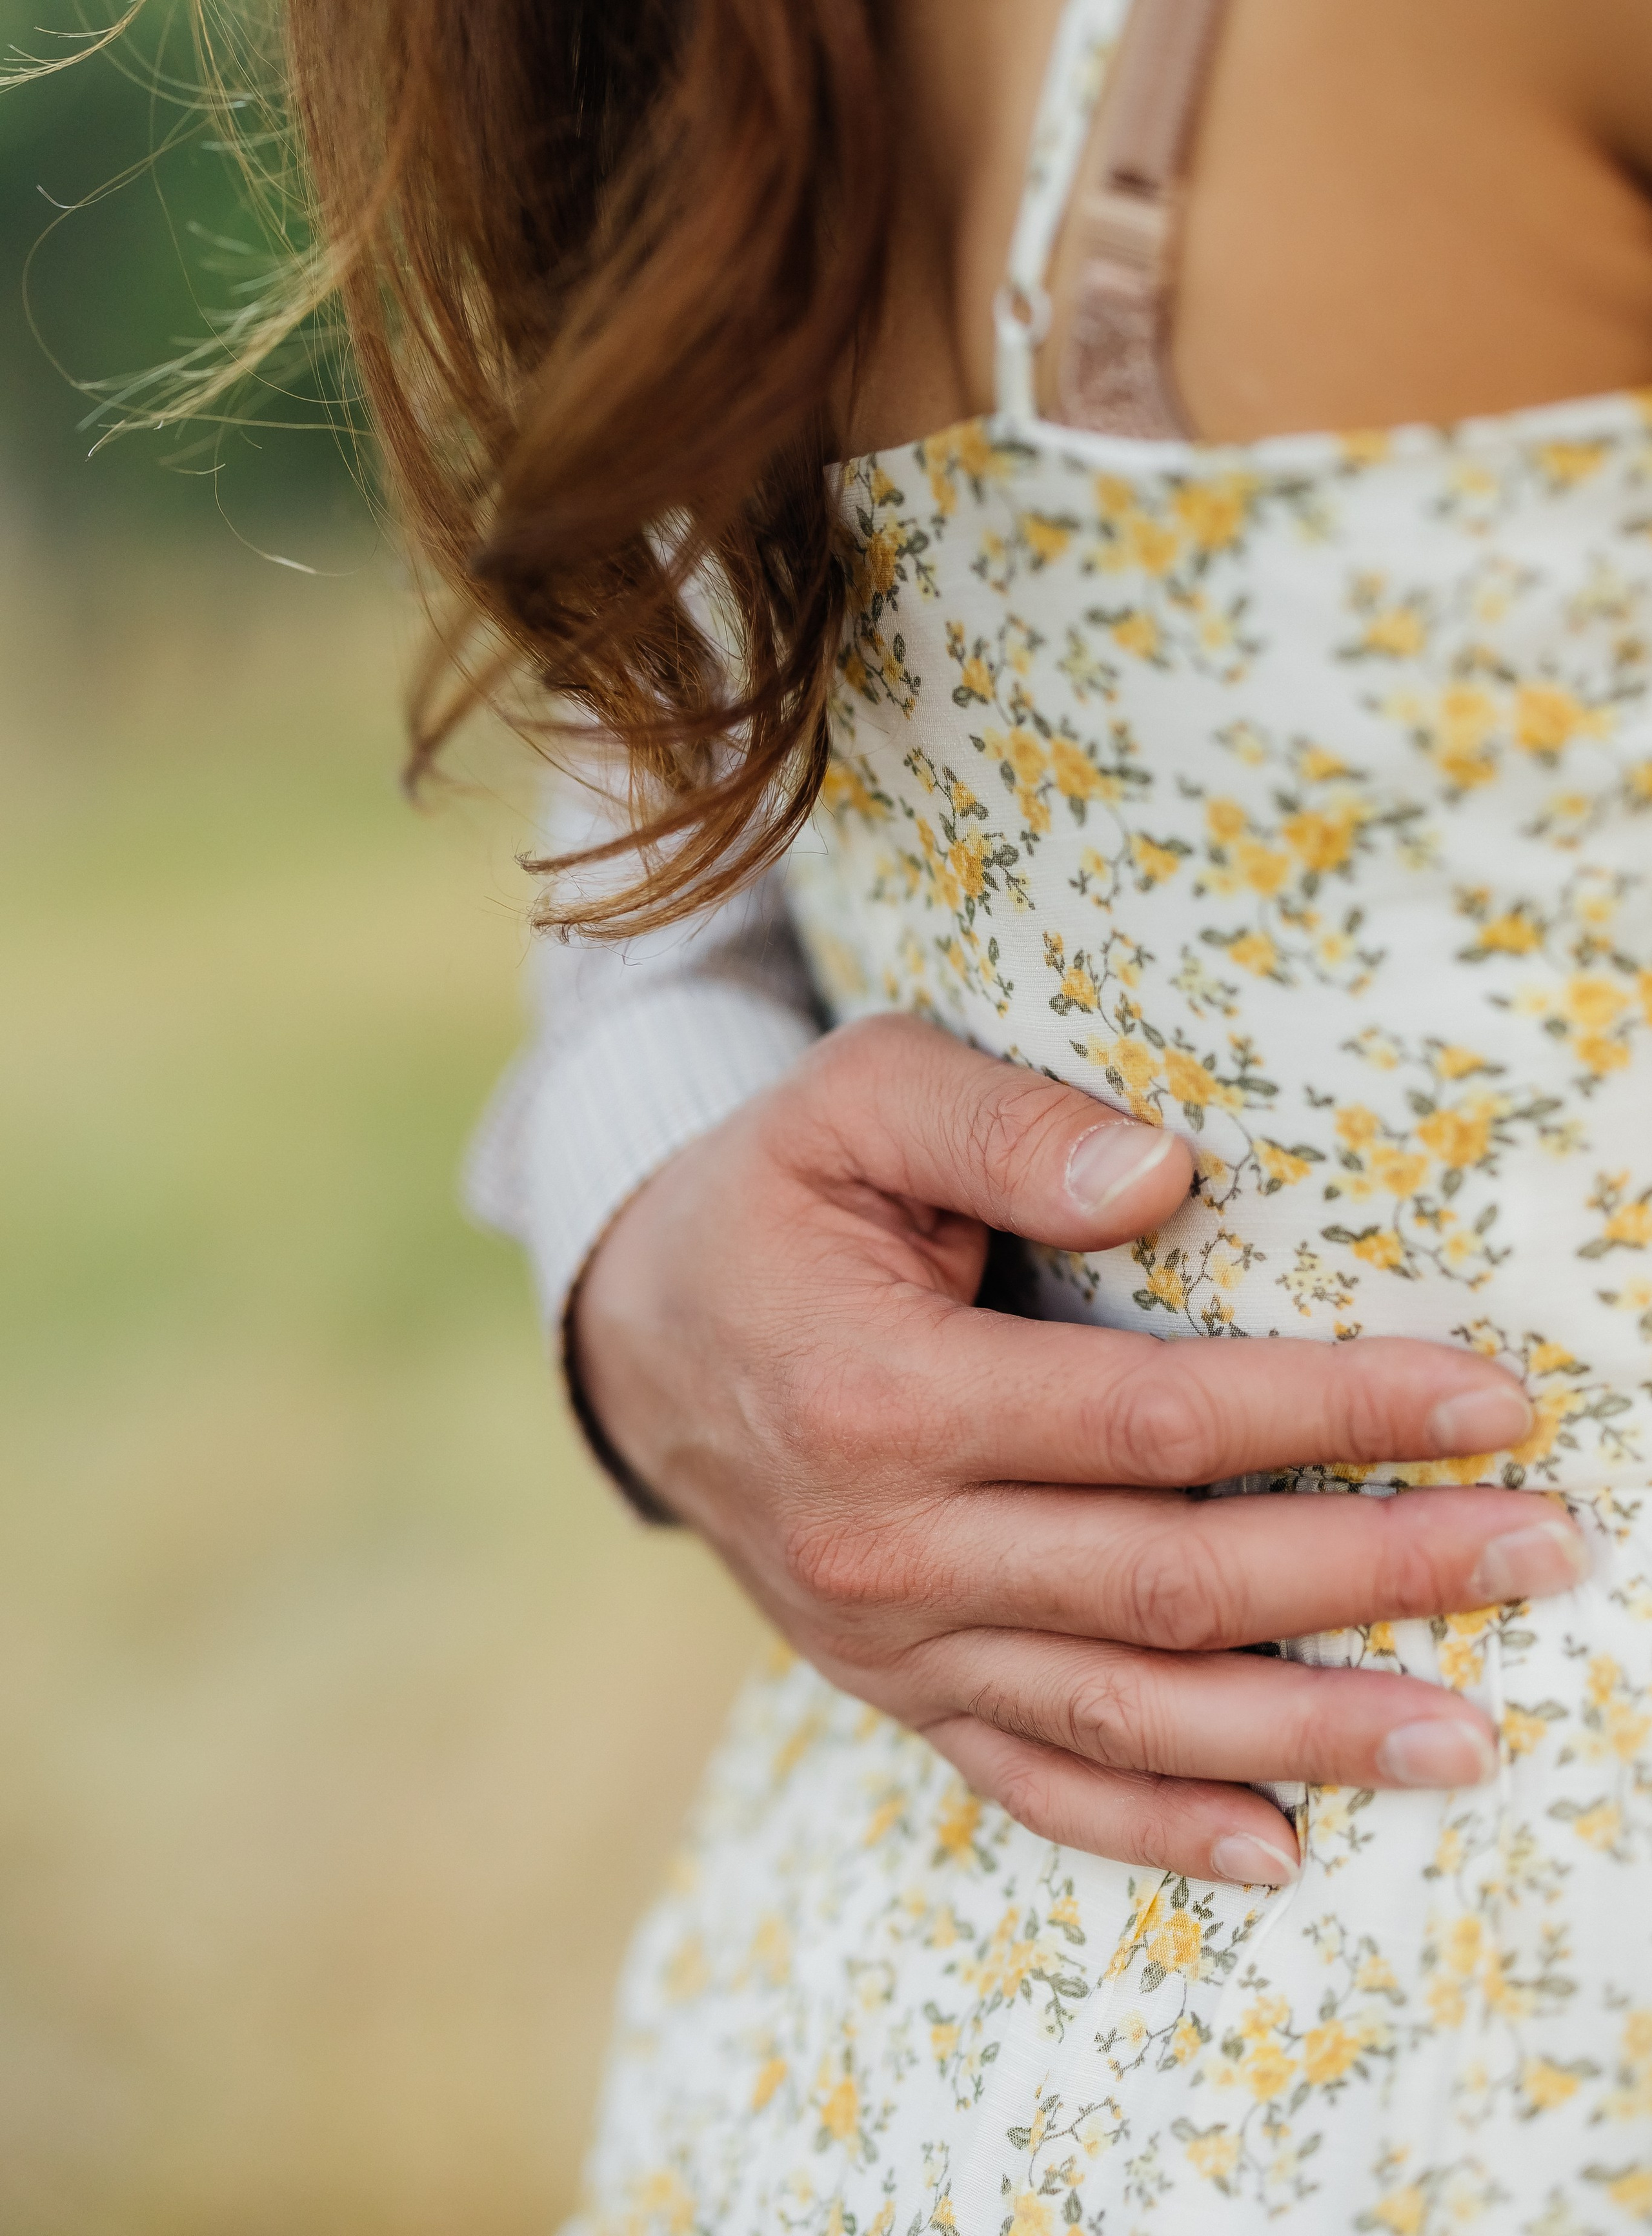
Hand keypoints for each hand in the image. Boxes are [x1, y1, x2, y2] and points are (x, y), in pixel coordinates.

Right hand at [573, 1015, 1583, 1885]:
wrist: (635, 1333)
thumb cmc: (770, 1192)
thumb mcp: (853, 1096)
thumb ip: (1001, 1125)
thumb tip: (1167, 1178)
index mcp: (878, 1393)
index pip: (1153, 1421)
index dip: (1331, 1410)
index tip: (1487, 1399)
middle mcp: (885, 1545)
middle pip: (1172, 1580)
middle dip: (1375, 1570)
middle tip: (1543, 1553)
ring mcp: (887, 1641)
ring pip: (1127, 1707)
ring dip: (1307, 1728)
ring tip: (1470, 1737)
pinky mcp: (892, 1689)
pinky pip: (1033, 1780)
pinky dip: (1156, 1825)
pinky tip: (1280, 1848)